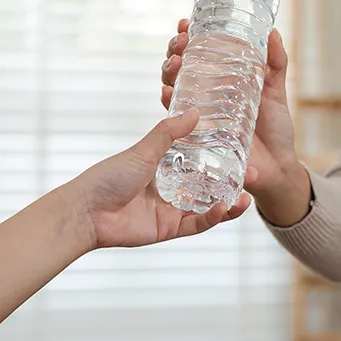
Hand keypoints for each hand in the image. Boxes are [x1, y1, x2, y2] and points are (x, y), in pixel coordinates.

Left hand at [65, 110, 250, 249]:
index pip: (199, 158)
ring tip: (246, 194)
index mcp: (165, 164)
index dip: (221, 154)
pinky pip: (197, 224)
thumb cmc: (107, 177)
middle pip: (209, 183)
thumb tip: (195, 111)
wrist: (86, 211)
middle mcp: (171, 187)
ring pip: (208, 206)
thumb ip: (168, 134)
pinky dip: (213, 217)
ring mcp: (171, 209)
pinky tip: (226, 207)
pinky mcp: (169, 229)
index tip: (242, 146)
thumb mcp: (142, 151)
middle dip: (232, 180)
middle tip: (254, 172)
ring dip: (229, 201)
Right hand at [162, 20, 310, 225]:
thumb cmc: (276, 128)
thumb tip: (272, 32)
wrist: (278, 166)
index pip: (197, 54)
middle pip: (180, 67)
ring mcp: (198, 115)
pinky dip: (168, 104)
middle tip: (182, 41)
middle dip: (174, 50)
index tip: (186, 22)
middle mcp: (204, 96)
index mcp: (221, 80)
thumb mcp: (276, 91)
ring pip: (172, 87)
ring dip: (169, 72)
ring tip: (176, 62)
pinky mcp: (197, 136)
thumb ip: (276, 63)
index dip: (187, 37)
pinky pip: (174, 119)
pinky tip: (167, 92)